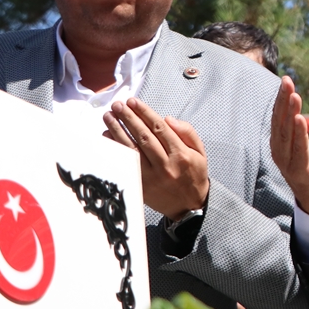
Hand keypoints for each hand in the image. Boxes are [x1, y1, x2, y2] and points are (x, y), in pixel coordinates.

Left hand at [103, 98, 209, 220]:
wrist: (189, 206)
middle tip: (117, 105)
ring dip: (118, 130)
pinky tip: (108, 136)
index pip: (160, 129)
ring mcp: (151, 177)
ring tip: (108, 116)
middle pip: (144, 136)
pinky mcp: (141, 185)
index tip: (133, 102)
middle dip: (129, 118)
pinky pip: (125, 163)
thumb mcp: (200, 152)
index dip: (145, 113)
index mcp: (182, 155)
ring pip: (132, 149)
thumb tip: (167, 119)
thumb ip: (187, 133)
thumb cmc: (193, 175)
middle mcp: (166, 165)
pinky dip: (116, 149)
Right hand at [271, 76, 308, 216]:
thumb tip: (295, 109)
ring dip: (290, 113)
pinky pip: (299, 149)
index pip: (278, 116)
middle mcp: (279, 150)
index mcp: (278, 143)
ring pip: (287, 133)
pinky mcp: (300, 170)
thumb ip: (296, 130)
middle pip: (279, 121)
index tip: (286, 79)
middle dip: (283, 100)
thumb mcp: (300, 145)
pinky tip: (301, 119)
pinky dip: (299, 133)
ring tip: (294, 95)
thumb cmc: (308, 169)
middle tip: (287, 81)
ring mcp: (287, 161)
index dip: (280, 98)